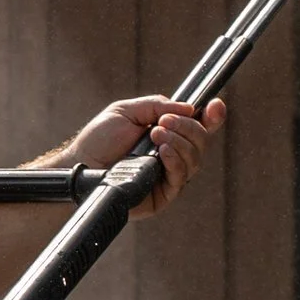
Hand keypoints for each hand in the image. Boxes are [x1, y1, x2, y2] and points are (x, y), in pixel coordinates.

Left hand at [68, 91, 224, 214]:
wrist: (82, 164)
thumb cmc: (100, 139)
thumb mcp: (127, 111)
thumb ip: (157, 105)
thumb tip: (190, 108)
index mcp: (167, 133)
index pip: (199, 126)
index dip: (212, 117)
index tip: (216, 106)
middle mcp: (172, 155)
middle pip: (201, 142)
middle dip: (188, 128)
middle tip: (164, 122)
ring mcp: (168, 175)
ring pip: (195, 160)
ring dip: (180, 143)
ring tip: (156, 135)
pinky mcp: (162, 195)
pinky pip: (181, 178)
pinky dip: (176, 161)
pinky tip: (162, 152)